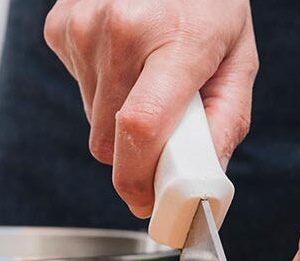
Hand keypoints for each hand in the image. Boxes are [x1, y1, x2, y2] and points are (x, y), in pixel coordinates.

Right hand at [43, 0, 257, 215]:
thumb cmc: (206, 0)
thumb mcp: (238, 56)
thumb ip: (225, 124)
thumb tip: (202, 185)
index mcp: (177, 39)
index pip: (140, 129)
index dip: (137, 179)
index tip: (146, 202)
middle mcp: (122, 30)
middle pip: (108, 140)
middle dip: (133, 150)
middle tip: (163, 125)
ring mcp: (84, 27)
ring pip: (92, 119)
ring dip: (117, 113)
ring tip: (145, 72)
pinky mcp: (61, 28)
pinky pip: (77, 88)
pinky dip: (100, 85)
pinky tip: (122, 55)